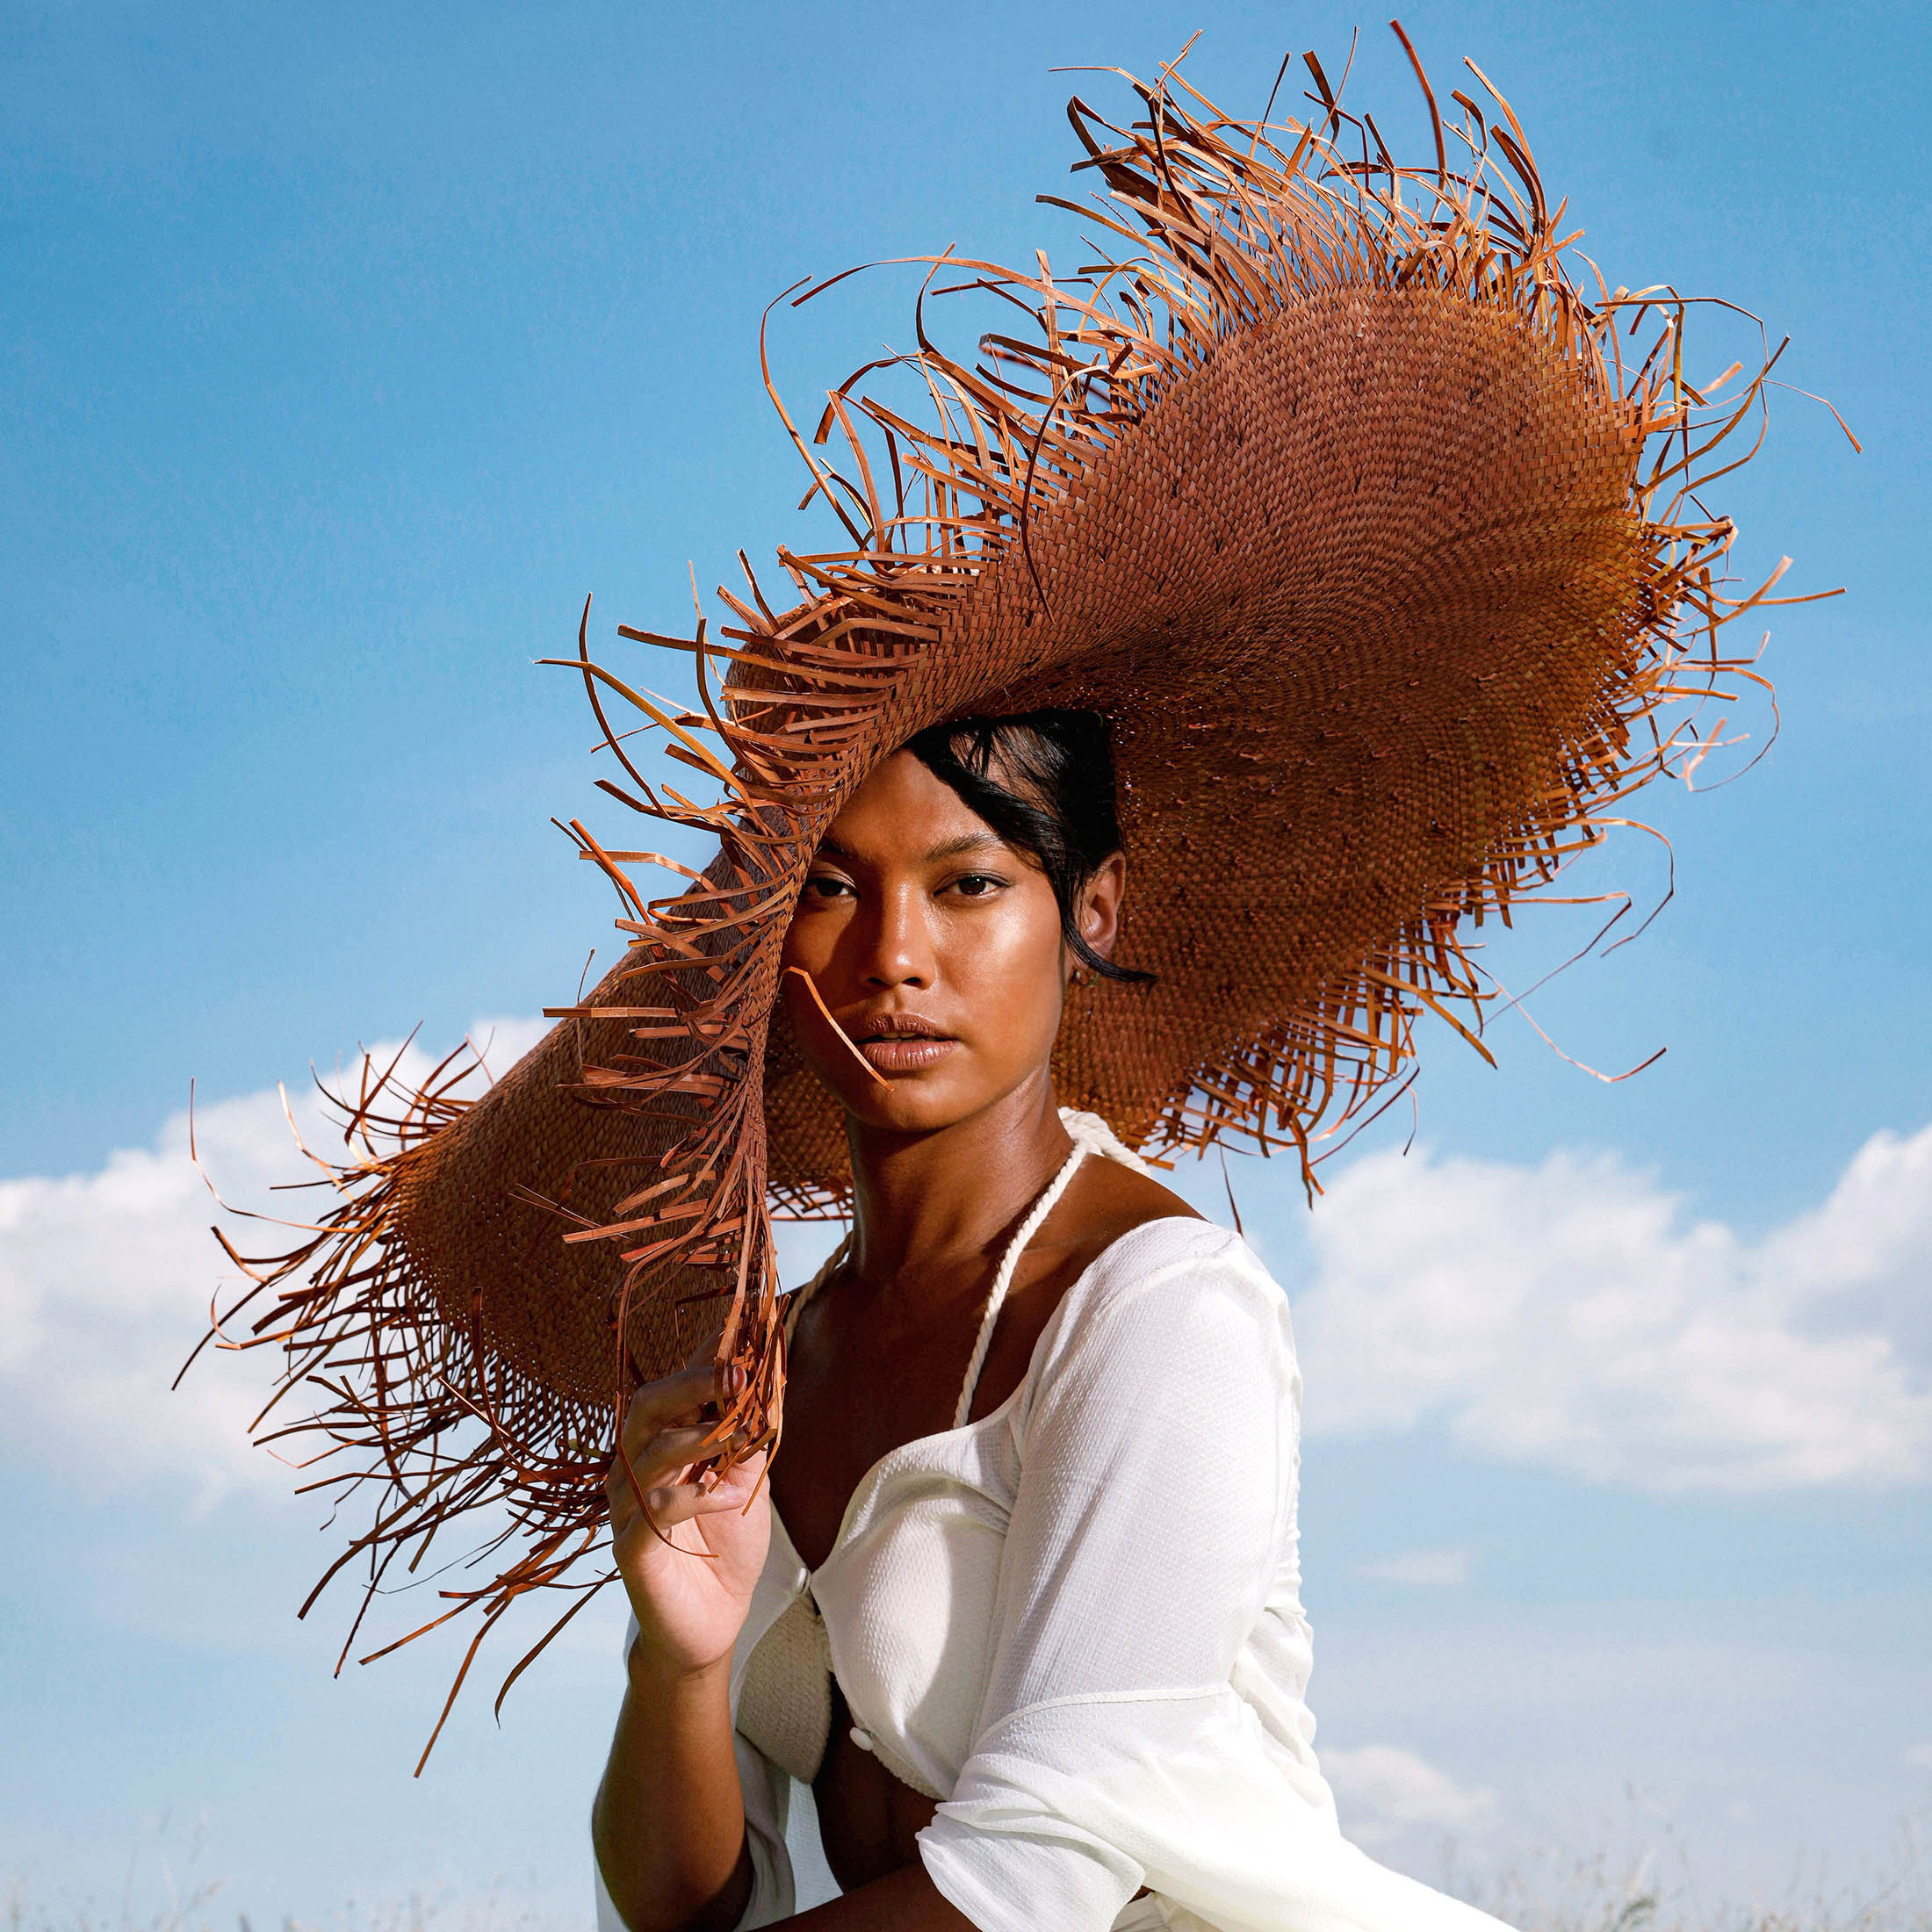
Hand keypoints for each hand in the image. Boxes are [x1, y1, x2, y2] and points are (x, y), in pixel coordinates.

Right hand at [607, 1333, 771, 1680]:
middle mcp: (635, 1466)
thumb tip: (769, 1376)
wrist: (713, 1622)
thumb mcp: (748, 1480)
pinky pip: (655, 1509)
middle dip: (692, 1382)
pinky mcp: (631, 1547)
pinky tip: (730, 1498)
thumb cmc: (727, 1545)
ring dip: (700, 1437)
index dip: (705, 1355)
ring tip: (740, 1438)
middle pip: (646, 1405)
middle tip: (737, 1375)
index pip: (675, 1385)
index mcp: (661, 1442)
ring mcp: (627, 1506)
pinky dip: (697, 1496)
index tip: (744, 1327)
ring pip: (648, 1451)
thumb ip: (749, 1435)